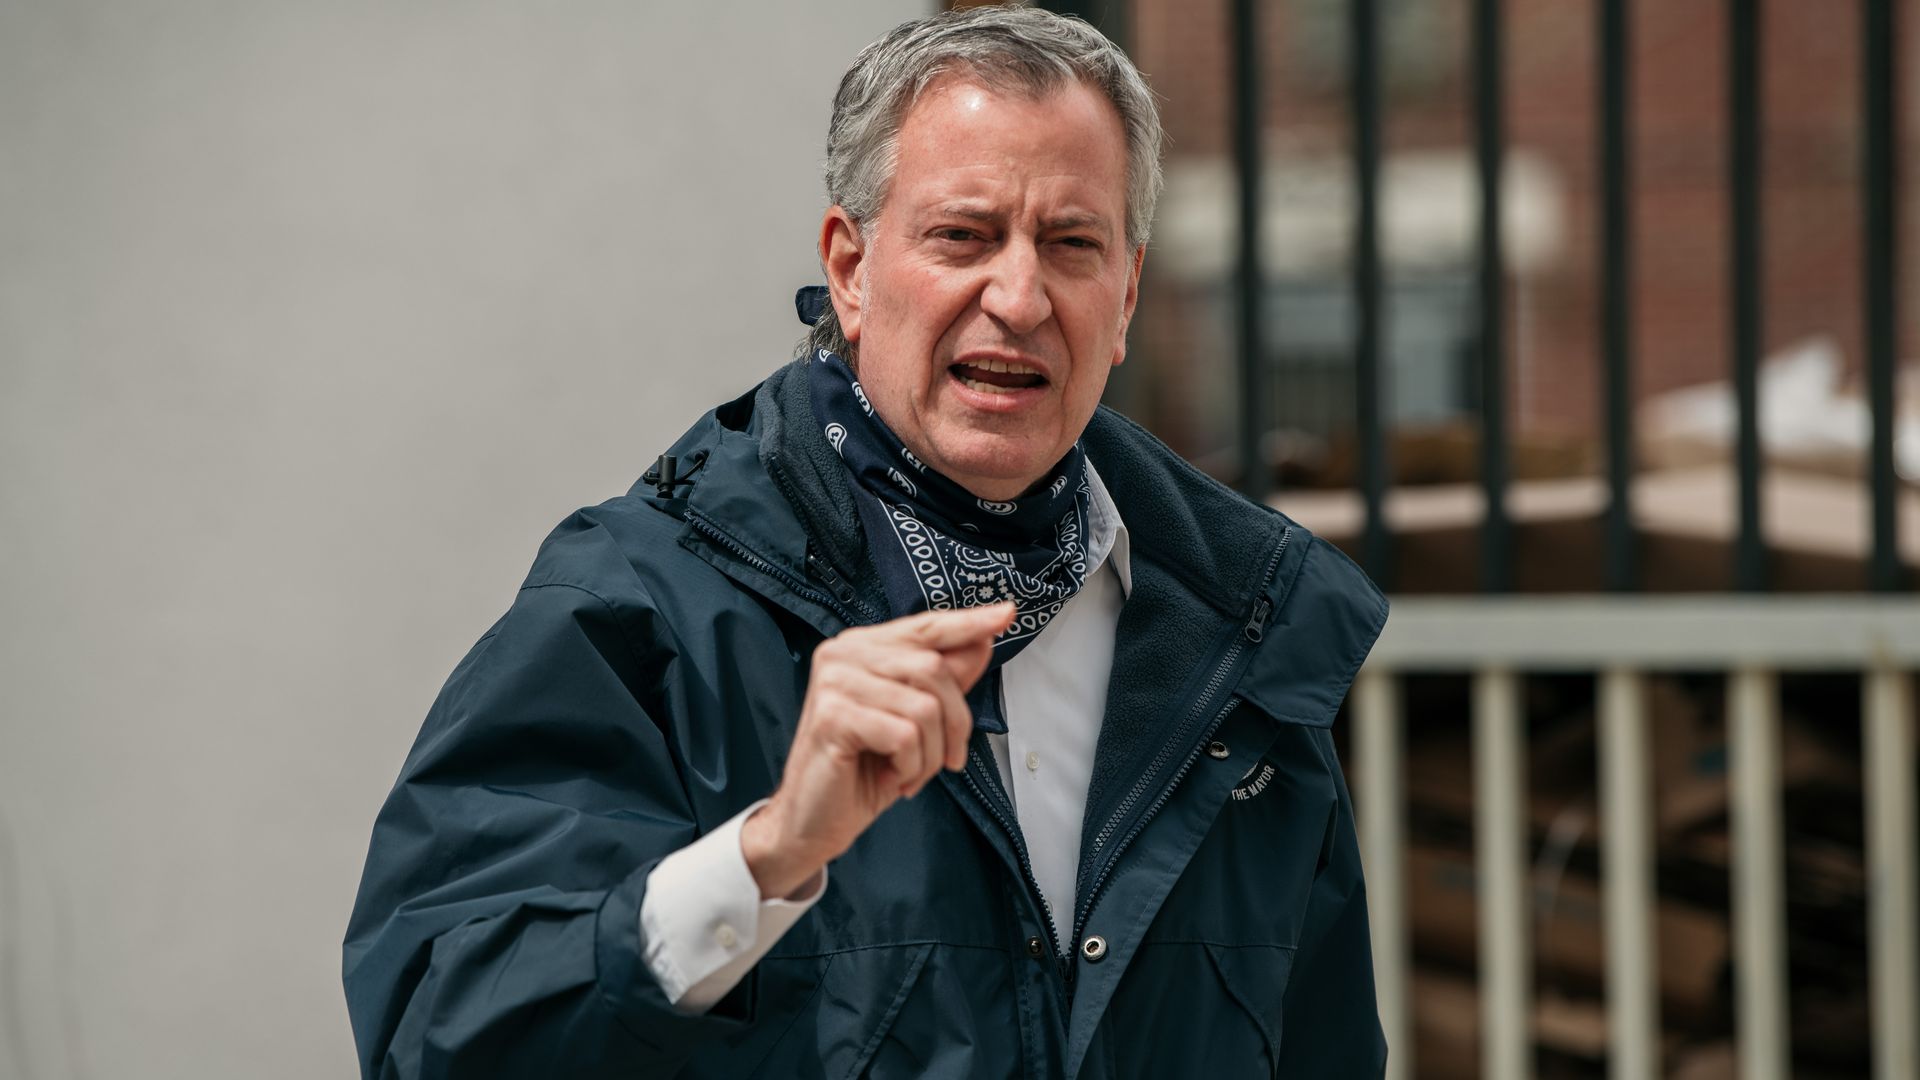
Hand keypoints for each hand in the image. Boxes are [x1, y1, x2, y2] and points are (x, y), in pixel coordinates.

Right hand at [740, 602, 1014, 899]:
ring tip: (909, 772)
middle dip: (954, 723)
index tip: (1007, 613)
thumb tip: (981, 643)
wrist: (814, 821)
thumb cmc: (863, 771)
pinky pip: (905, 735)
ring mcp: (835, 682)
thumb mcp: (915, 723)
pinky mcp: (833, 715)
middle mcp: (843, 654)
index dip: (968, 622)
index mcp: (862, 648)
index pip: (925, 627)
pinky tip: (893, 777)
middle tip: (947, 760)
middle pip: (934, 669)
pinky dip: (911, 766)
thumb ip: (943, 681)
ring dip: (931, 754)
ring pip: (924, 707)